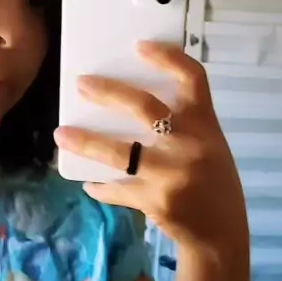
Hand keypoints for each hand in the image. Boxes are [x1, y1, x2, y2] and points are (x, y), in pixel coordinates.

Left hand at [54, 42, 247, 251]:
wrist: (221, 234)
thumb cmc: (213, 184)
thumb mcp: (208, 147)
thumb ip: (182, 128)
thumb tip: (128, 108)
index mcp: (205, 125)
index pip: (193, 79)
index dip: (167, 58)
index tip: (140, 46)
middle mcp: (189, 144)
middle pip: (144, 107)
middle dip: (108, 92)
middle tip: (81, 84)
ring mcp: (171, 173)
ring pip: (120, 152)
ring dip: (86, 142)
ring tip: (60, 134)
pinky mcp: (154, 200)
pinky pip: (118, 188)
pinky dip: (101, 186)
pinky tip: (90, 183)